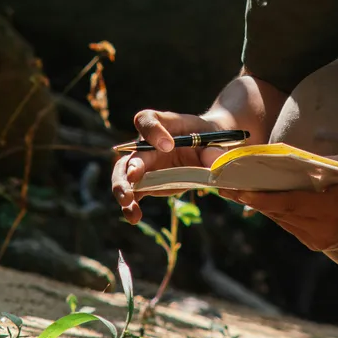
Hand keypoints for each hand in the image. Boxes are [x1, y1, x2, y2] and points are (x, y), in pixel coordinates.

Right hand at [111, 110, 230, 224]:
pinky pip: (134, 193)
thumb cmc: (208, 138)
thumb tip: (214, 164)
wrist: (207, 149)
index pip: (147, 120)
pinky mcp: (148, 183)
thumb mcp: (214, 139)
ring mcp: (145, 164)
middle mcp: (148, 144)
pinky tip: (134, 217)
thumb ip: (213, 151)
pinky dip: (131, 205)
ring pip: (123, 173)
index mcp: (163, 124)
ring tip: (128, 203)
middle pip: (131, 151)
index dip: (152, 131)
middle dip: (131, 165)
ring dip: (122, 188)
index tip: (168, 146)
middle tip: (133, 177)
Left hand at [219, 154, 337, 251]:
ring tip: (238, 192)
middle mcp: (324, 228)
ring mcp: (322, 240)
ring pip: (283, 221)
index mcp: (331, 206)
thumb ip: (312, 165)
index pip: (286, 202)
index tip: (237, 190)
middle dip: (252, 199)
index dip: (259, 197)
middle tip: (226, 187)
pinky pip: (292, 227)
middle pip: (279, 213)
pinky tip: (265, 202)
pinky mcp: (321, 245)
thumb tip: (278, 161)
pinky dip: (279, 214)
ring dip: (263, 207)